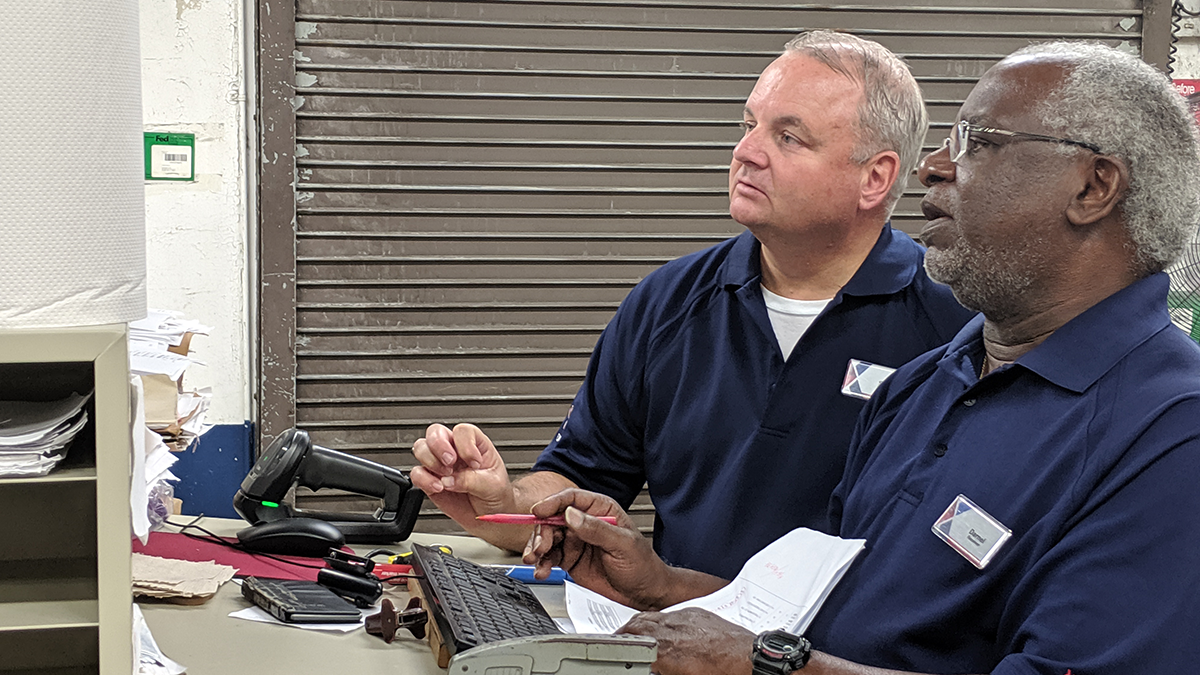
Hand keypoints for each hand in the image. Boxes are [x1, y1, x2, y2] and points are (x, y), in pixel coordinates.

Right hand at [410, 423, 515, 524]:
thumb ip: (471, 480)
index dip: (465, 444)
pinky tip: (438, 487)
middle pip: (435, 432)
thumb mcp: (492, 485)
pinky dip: (423, 480)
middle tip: (451, 462)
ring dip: (431, 461)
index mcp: (475, 444)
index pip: (463, 431)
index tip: (474, 462)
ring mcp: (440, 464)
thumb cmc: (496, 494)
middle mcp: (455, 450)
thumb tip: (449, 480)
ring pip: (421, 448)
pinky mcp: (429, 481)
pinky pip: (417, 474)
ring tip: (446, 476)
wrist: (491, 516)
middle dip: (439, 446)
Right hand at [522, 489, 671, 609]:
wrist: (645, 594)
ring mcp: (576, 542)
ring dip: (537, 548)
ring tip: (537, 560)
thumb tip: (572, 515)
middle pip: (553, 519)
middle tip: (540, 547)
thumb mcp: (623, 544)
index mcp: (600, 510)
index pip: (571, 499)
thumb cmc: (642, 565)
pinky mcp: (570, 560)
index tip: (539, 511)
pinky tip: (542, 570)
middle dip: (542, 532)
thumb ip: (597, 529)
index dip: (552, 503)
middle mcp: (585, 523)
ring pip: (548, 538)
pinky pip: (549, 558)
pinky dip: (542, 564)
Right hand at [617, 608, 754, 674]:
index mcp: (664, 650)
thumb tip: (654, 668)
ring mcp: (684, 618)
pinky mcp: (696, 613)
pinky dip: (664, 620)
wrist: (748, 658)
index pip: (630, 642)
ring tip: (639, 632)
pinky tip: (665, 628)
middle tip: (621, 638)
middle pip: (637, 624)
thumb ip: (662, 668)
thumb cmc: (720, 672)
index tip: (615, 647)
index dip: (619, 643)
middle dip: (626, 630)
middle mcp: (671, 630)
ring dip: (643, 623)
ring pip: (653, 616)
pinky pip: (672, 614)